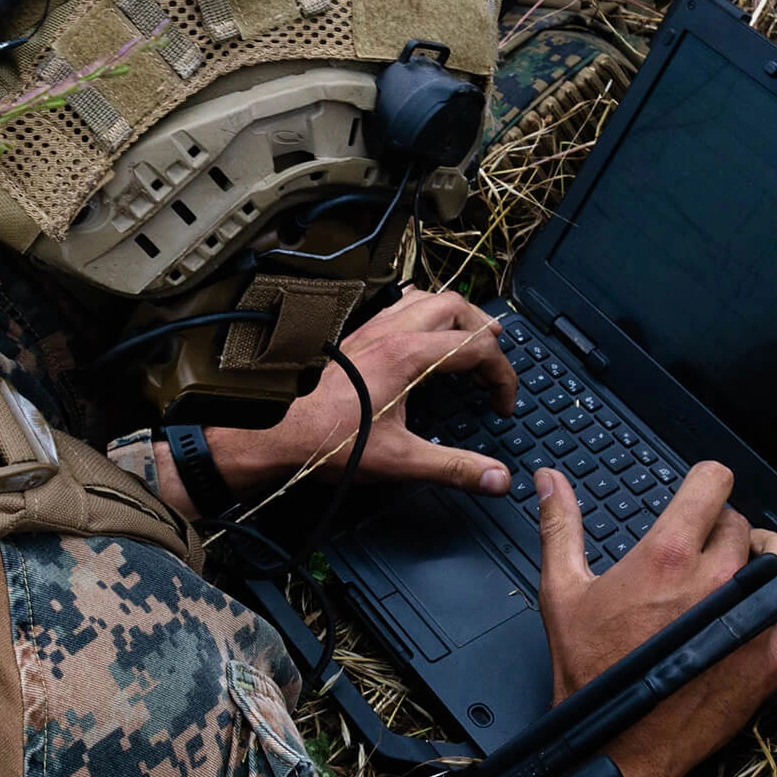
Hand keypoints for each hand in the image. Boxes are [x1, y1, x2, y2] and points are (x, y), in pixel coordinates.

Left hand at [149, 288, 518, 518]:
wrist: (274, 431)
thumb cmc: (327, 441)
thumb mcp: (400, 460)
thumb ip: (453, 467)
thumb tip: (497, 478)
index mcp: (408, 355)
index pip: (477, 347)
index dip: (502, 376)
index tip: (502, 405)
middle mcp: (392, 332)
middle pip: (457, 307)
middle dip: (486, 332)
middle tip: (495, 364)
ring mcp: (372, 329)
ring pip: (427, 298)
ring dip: (456, 316)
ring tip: (470, 339)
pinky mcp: (355, 336)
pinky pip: (399, 305)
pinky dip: (423, 312)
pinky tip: (421, 331)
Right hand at [532, 463, 776, 776]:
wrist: (617, 745)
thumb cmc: (591, 674)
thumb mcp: (562, 593)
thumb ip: (561, 527)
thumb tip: (549, 480)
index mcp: (666, 555)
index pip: (713, 482)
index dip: (707, 482)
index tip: (702, 494)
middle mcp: (714, 579)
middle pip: (739, 522)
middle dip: (721, 529)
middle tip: (703, 551)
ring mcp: (749, 617)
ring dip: (763, 555)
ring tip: (742, 571)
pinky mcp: (772, 656)